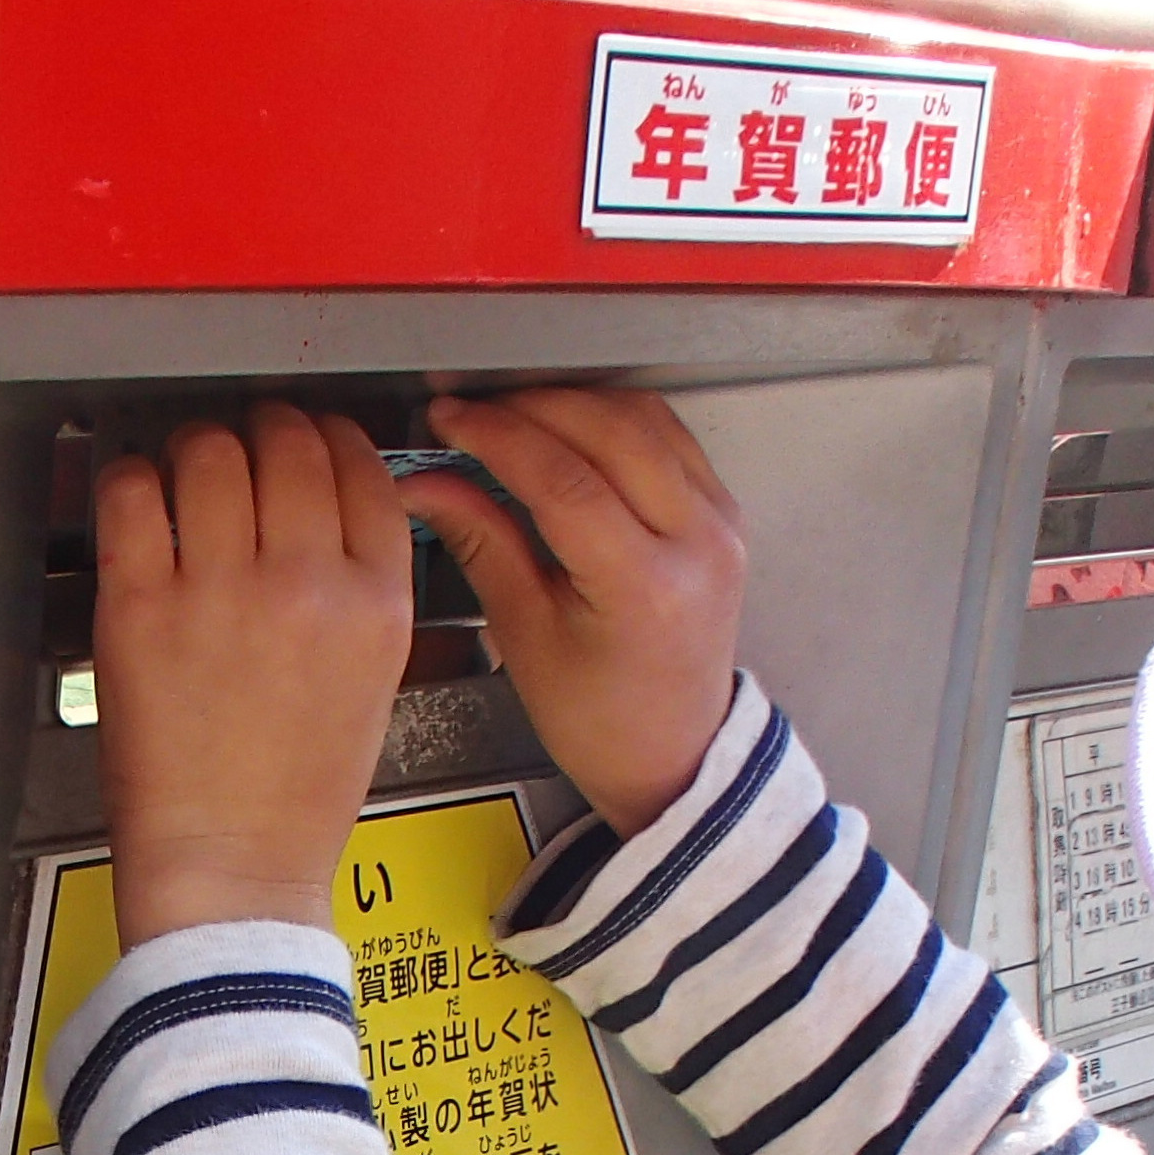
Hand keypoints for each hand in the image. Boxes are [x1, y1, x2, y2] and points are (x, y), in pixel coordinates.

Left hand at [95, 406, 416, 941]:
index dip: (327, 437)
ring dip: (196, 449)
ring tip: (186, 473)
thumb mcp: (374, 680)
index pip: (362, 465)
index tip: (305, 441)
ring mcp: (222, 591)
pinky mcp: (143, 608)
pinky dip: (133, 480)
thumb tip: (324, 508)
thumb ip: (361, 589)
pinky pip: (134, 493)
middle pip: (288, 442)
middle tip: (240, 449)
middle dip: (262, 431)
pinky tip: (140, 502)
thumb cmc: (296, 794)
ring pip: (210, 451)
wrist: (234, 868)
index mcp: (376, 602)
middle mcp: (307, 583)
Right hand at [399, 389, 743, 832]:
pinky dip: (614, 419)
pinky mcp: (725, 514)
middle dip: (530, 406)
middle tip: (474, 411)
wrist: (672, 752)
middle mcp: (696, 546)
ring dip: (573, 402)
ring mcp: (720, 525)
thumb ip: (481, 541)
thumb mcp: (524, 634)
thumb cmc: (602, 719)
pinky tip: (571, 429)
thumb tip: (429, 482)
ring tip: (515, 417)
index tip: (452, 419)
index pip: (563, 477)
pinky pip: (669, 436)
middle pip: (608, 429)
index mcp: (644, 588)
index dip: (497, 435)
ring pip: (643, 417)